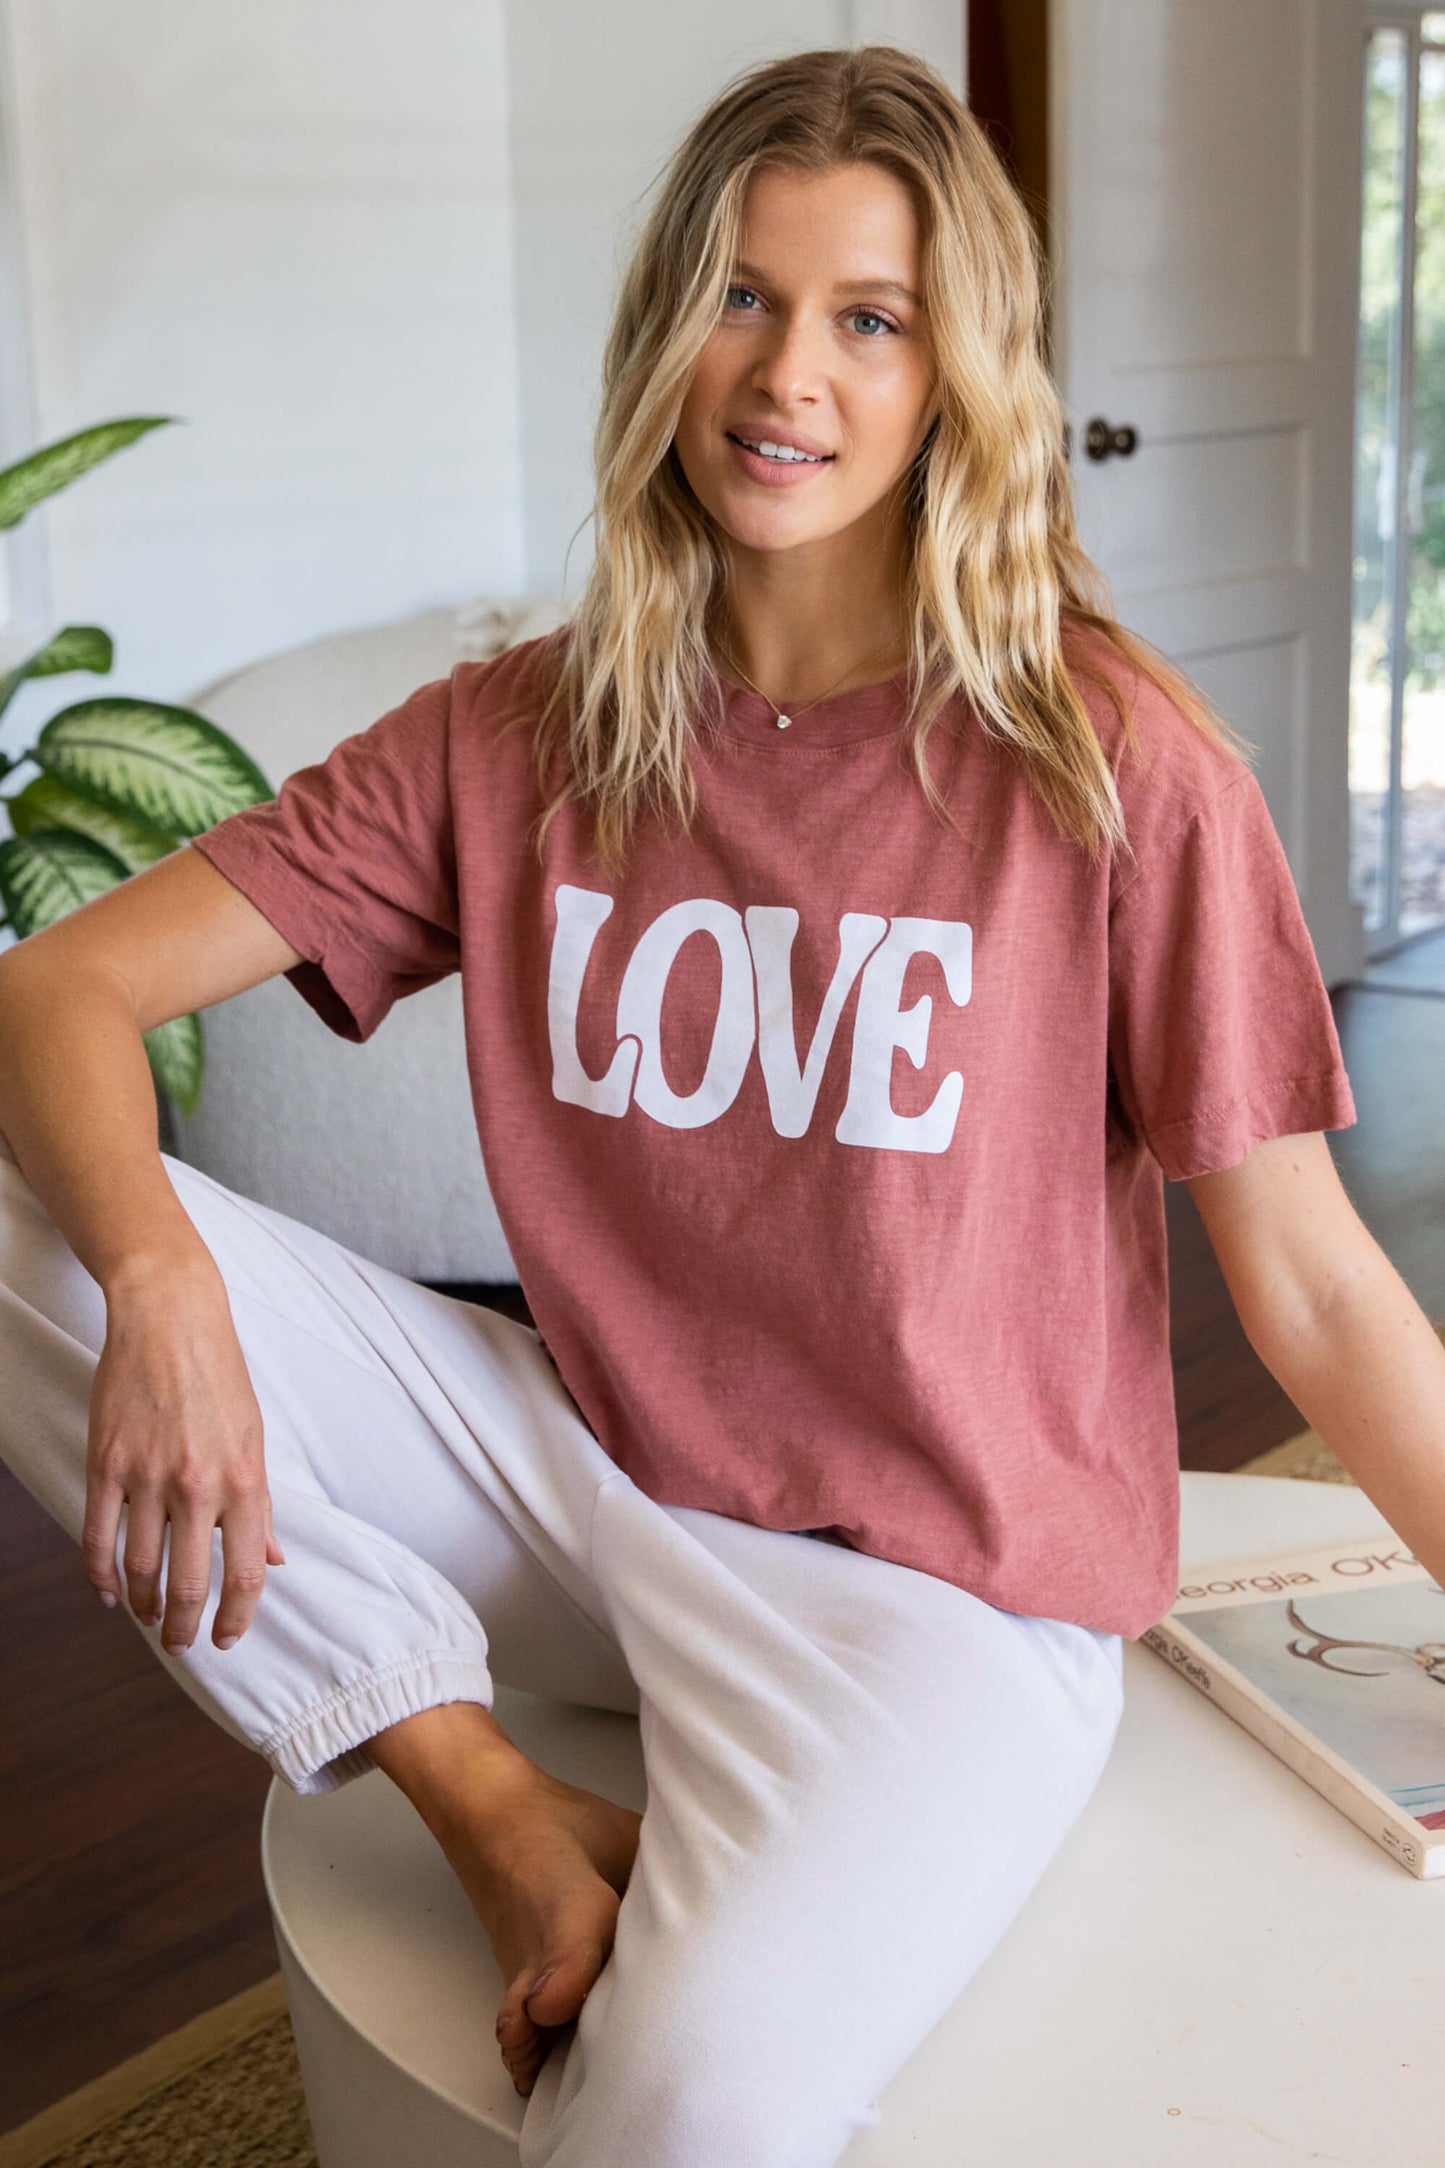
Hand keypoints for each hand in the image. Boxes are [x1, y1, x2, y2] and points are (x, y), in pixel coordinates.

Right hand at [82, 1260, 285, 1652]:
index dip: (236, 1617)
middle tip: (182, 1642)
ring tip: (148, 1616)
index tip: (226, 1638)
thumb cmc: (220, 1378)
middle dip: (186, 1626)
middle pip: (191, 1583)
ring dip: (144, 1604)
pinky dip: (99, 1576)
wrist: (171, 1321)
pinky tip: (107, 1592)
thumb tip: (274, 1558)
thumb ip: (261, 1504)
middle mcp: (198, 1486)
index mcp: (244, 1480)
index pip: (244, 1572)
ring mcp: (148, 1476)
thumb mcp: (255, 1439)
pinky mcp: (106, 1464)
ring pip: (141, 1568)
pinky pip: (98, 1537)